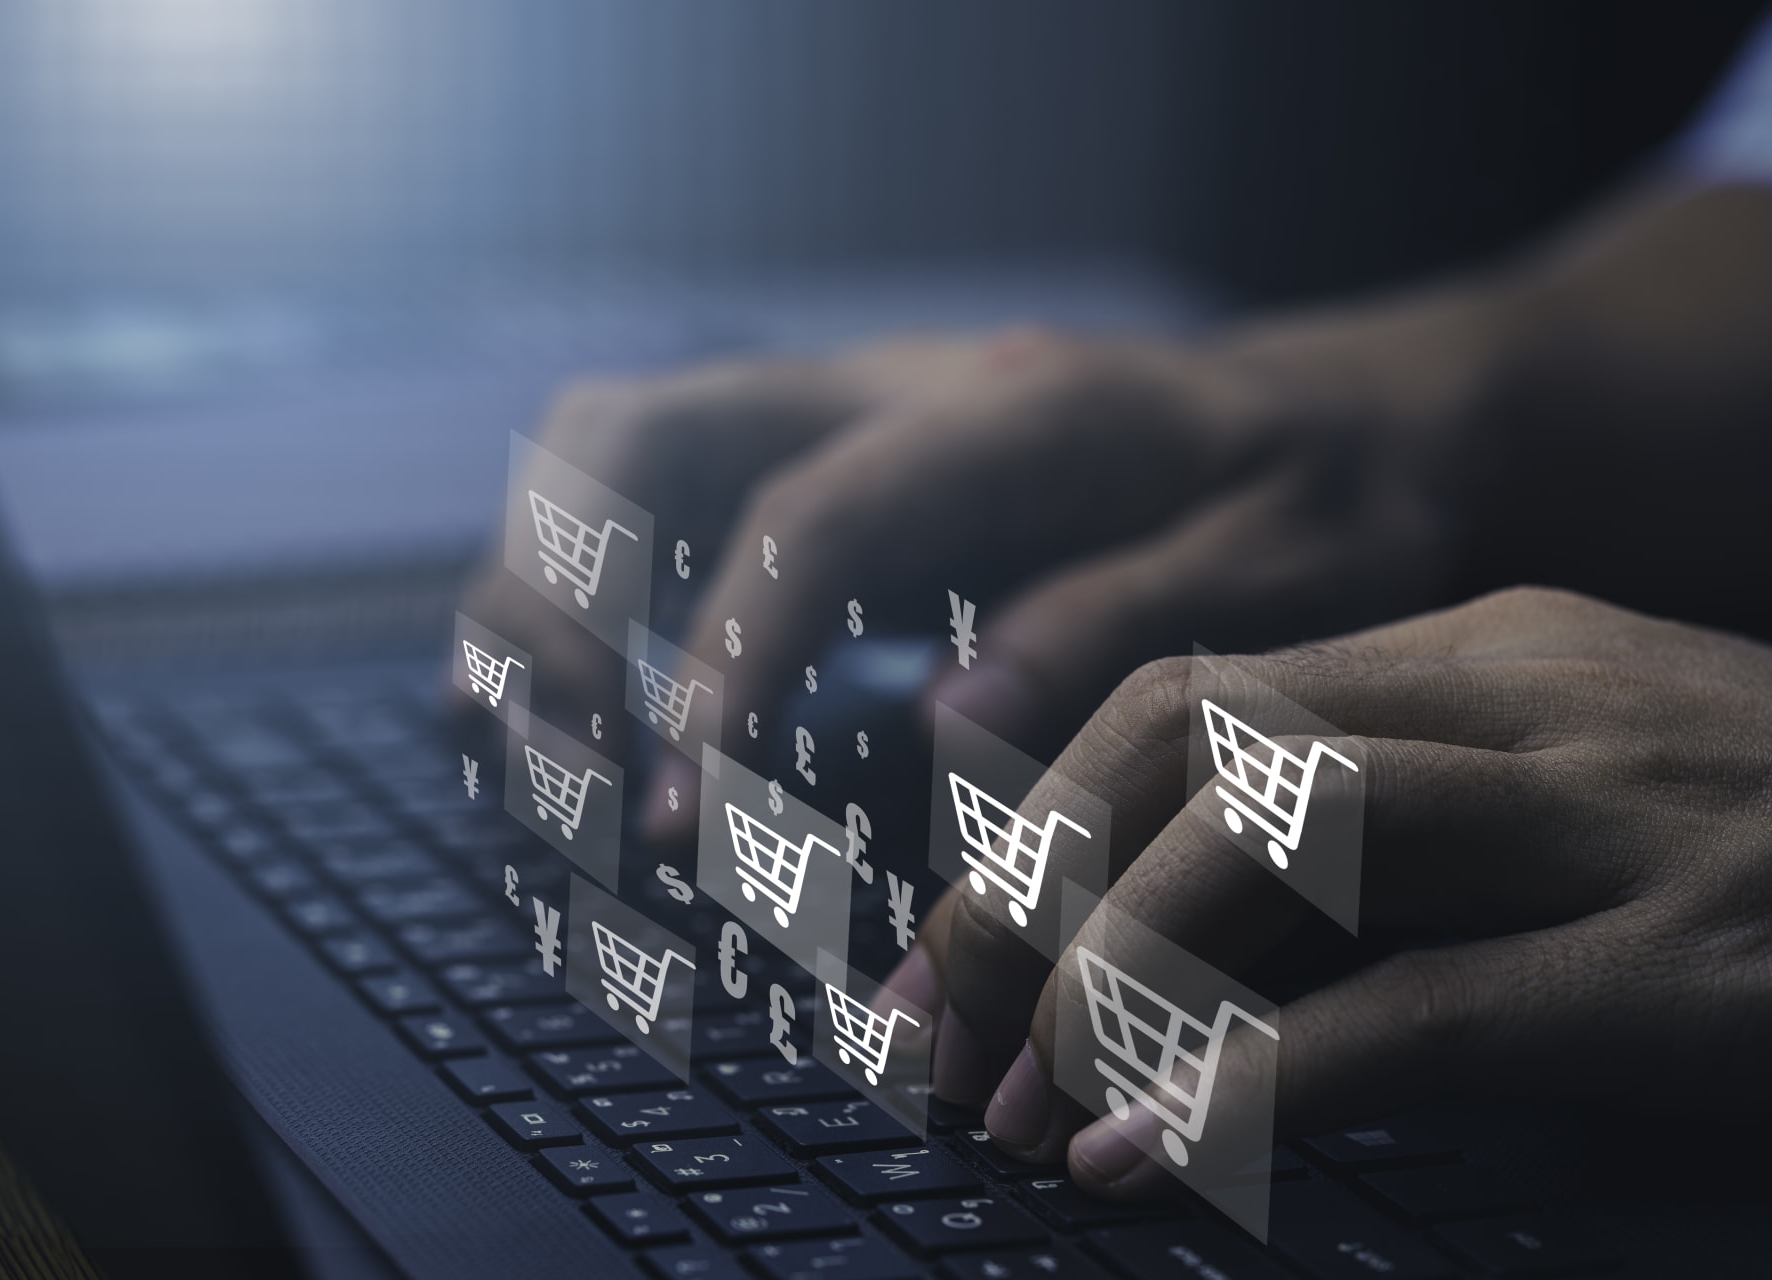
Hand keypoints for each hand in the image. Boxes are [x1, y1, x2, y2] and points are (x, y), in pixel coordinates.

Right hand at [459, 292, 1505, 828]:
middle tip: (563, 753)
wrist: (1342, 423)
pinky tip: (595, 717)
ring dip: (542, 588)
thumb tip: (944, 718)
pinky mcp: (830, 488)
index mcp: (999, 414)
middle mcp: (885, 398)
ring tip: (536, 747)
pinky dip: (593, 605)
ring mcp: (841, 433)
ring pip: (615, 458)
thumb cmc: (1323, 498)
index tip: (676, 803)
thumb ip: (1118, 623)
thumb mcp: (1281, 566)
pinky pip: (661, 517)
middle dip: (555, 582)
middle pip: (635, 430)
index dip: (721, 659)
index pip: (807, 518)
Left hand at [893, 586, 1771, 1195]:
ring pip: (1271, 839)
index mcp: (1478, 650)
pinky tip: (1145, 1160)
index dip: (1035, 821)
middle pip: (1188, 741)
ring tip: (1022, 1101)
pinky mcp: (1680, 965)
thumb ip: (1377, 849)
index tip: (948, 951)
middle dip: (1027, 887)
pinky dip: (1243, 1090)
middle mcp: (1524, 696)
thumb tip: (1159, 955)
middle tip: (938, 1031)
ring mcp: (1609, 816)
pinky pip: (1404, 1010)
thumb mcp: (1552, 810)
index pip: (1182, 695)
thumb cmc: (1768, 868)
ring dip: (1109, 977)